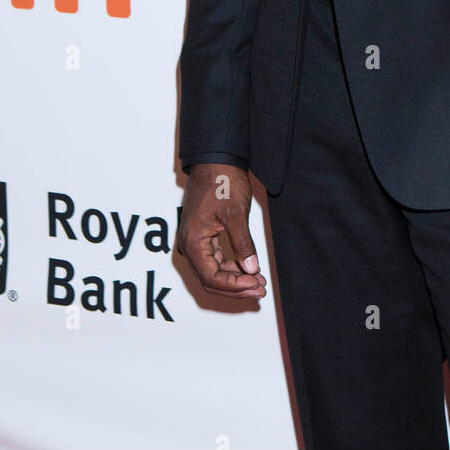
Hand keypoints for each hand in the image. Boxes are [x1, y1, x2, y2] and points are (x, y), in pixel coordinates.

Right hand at [176, 163, 266, 298]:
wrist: (215, 160)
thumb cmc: (222, 182)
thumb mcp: (235, 214)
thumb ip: (243, 244)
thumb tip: (251, 269)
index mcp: (193, 242)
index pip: (212, 277)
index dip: (235, 286)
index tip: (256, 284)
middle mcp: (189, 245)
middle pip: (210, 279)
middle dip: (236, 288)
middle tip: (261, 289)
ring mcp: (195, 241)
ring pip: (213, 272)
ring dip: (235, 280)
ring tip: (258, 281)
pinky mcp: (202, 236)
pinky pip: (215, 260)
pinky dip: (231, 268)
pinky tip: (248, 269)